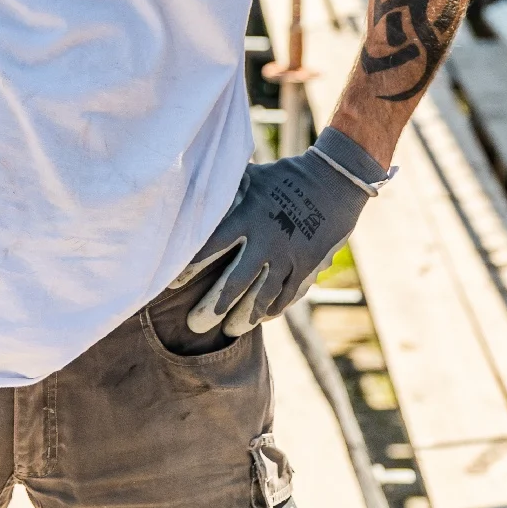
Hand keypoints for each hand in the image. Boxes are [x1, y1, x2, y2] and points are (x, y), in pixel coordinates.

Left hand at [172, 127, 391, 337]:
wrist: (334, 182)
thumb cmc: (285, 176)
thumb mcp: (253, 177)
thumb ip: (226, 190)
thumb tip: (194, 186)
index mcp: (248, 217)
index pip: (211, 247)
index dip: (189, 268)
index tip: (172, 285)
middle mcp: (267, 241)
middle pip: (235, 283)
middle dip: (212, 307)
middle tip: (194, 324)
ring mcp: (289, 257)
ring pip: (262, 298)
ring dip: (243, 317)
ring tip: (229, 331)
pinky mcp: (307, 267)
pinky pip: (287, 296)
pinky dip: (273, 309)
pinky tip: (261, 318)